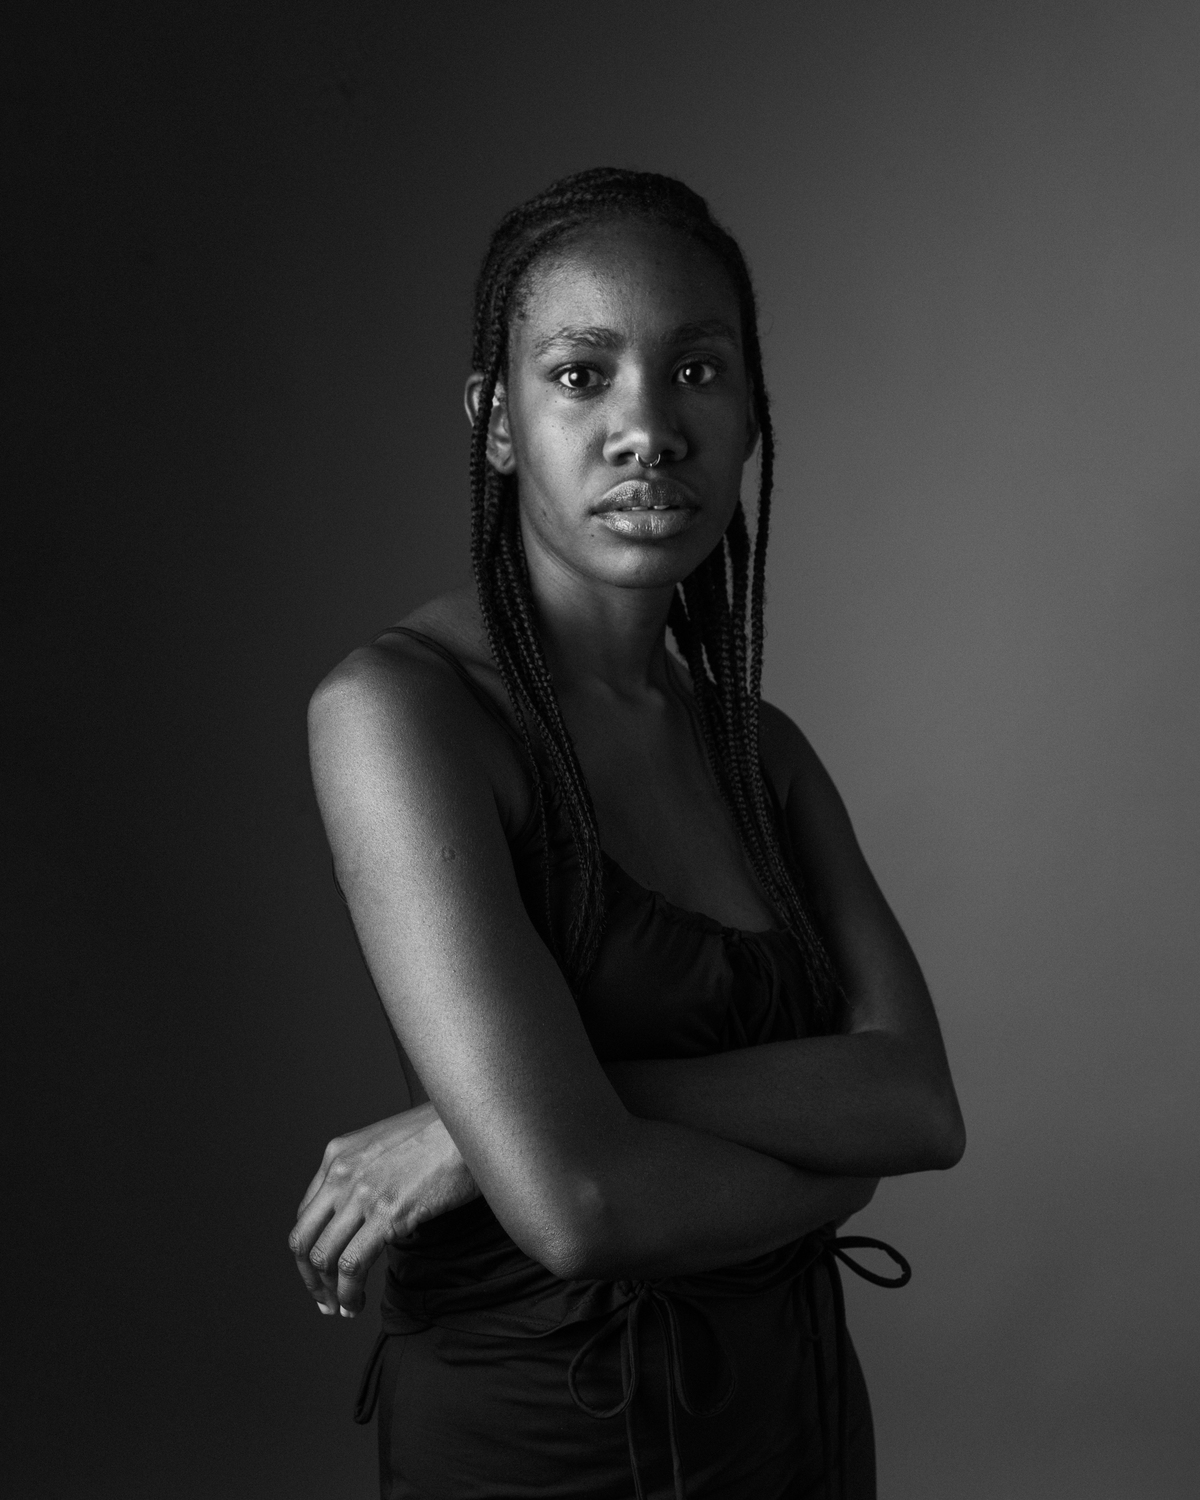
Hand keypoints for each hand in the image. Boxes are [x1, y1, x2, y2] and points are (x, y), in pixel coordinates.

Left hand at [288, 1102, 478, 1317]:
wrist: (471, 1124)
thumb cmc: (441, 1133)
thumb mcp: (388, 1144)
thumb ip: (367, 1172)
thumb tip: (368, 1214)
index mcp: (338, 1154)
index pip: (306, 1215)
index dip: (309, 1252)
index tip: (322, 1273)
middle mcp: (341, 1172)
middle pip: (303, 1240)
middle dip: (311, 1278)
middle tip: (325, 1300)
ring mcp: (362, 1193)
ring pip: (323, 1258)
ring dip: (330, 1292)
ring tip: (344, 1308)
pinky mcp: (387, 1214)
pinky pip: (352, 1266)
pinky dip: (349, 1293)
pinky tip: (358, 1304)